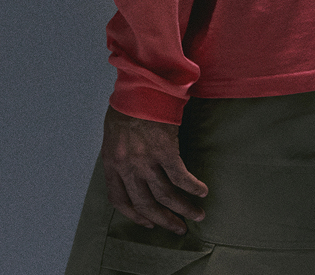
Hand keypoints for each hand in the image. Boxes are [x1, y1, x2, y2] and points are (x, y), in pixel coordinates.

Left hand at [101, 105, 208, 235]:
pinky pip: (181, 177)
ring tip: (197, 215)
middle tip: (178, 229)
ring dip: (183, 209)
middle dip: (164, 220)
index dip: (135, 216)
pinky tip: (202, 191)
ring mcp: (146, 160)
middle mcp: (128, 166)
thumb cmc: (127, 104)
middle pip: (145, 204)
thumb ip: (121, 156)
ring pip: (166, 195)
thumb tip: (131, 174)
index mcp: (112, 163)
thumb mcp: (114, 133)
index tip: (149, 223)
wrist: (141, 84)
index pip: (120, 200)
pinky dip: (193, 187)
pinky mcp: (166, 150)